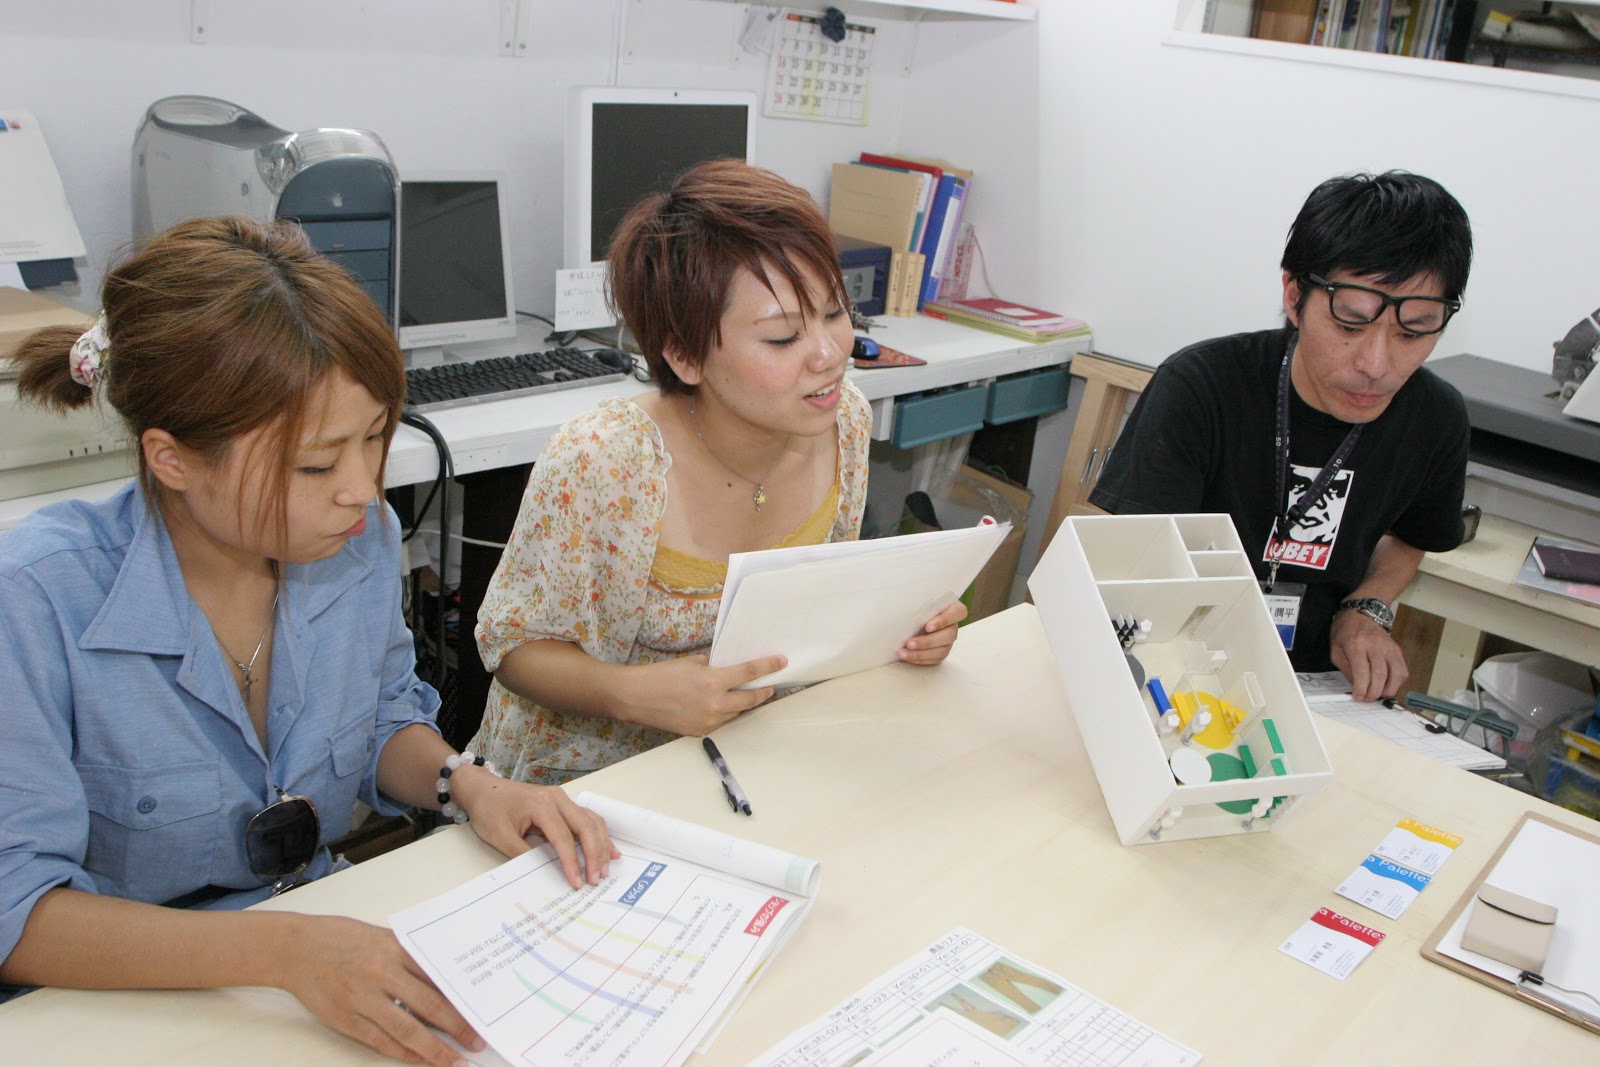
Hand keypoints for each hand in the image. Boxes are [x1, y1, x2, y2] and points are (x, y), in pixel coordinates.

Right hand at [279, 915, 483, 1066]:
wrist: (296, 948)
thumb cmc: (341, 938)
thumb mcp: (381, 938)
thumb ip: (410, 957)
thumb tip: (443, 981)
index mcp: (395, 949)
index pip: (437, 978)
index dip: (461, 999)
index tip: (481, 1012)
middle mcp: (381, 973)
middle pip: (428, 1005)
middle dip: (456, 1027)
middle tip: (476, 1042)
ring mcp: (362, 998)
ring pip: (406, 1029)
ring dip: (433, 1049)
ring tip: (453, 1060)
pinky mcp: (345, 1019)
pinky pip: (380, 1041)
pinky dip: (402, 1053)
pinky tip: (420, 1059)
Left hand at [452, 766, 617, 887]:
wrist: (484, 788)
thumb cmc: (489, 810)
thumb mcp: (501, 836)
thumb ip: (524, 854)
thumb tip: (544, 873)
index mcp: (541, 805)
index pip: (564, 837)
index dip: (572, 862)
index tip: (577, 882)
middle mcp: (557, 798)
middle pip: (586, 826)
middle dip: (594, 854)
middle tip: (596, 879)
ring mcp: (562, 798)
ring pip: (592, 821)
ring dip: (601, 845)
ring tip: (604, 869)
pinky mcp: (563, 803)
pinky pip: (587, 818)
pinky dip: (599, 834)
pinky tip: (608, 849)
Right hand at [619, 653, 786, 735]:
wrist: (635, 697)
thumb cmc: (660, 676)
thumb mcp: (691, 663)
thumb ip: (713, 668)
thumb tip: (725, 671)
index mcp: (714, 682)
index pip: (749, 673)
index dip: (768, 667)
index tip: (781, 662)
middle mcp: (715, 704)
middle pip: (750, 700)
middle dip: (762, 693)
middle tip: (769, 687)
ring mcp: (708, 721)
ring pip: (734, 713)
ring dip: (739, 704)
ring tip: (739, 695)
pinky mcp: (699, 732)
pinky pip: (719, 722)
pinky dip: (722, 713)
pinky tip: (718, 706)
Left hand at [898, 600, 966, 665]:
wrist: (908, 618)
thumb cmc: (915, 605)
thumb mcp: (917, 600)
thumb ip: (918, 602)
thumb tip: (905, 605)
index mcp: (952, 608)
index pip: (958, 612)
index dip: (944, 621)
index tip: (927, 626)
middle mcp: (952, 625)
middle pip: (949, 635)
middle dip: (928, 641)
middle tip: (909, 642)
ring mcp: (948, 640)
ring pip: (942, 650)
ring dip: (921, 653)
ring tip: (904, 652)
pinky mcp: (941, 651)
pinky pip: (934, 659)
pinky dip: (920, 659)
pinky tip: (907, 656)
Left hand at [1330, 609, 1407, 701]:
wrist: (1359, 615)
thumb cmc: (1345, 633)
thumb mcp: (1336, 650)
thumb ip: (1346, 669)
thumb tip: (1357, 687)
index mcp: (1357, 644)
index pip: (1362, 671)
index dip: (1361, 688)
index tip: (1358, 697)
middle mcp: (1376, 645)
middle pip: (1380, 675)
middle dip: (1374, 692)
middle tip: (1367, 699)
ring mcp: (1389, 647)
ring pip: (1396, 674)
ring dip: (1388, 690)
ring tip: (1378, 695)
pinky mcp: (1397, 650)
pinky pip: (1403, 671)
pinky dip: (1397, 682)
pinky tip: (1387, 686)